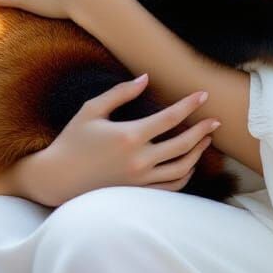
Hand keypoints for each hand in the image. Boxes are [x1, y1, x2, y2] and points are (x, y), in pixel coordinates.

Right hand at [16, 74, 221, 206]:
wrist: (56, 179)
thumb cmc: (72, 140)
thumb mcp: (92, 110)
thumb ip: (121, 92)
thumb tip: (146, 78)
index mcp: (129, 135)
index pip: (170, 118)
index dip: (190, 104)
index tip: (203, 94)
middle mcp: (138, 160)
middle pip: (183, 144)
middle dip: (203, 130)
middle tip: (216, 120)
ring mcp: (139, 180)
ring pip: (181, 168)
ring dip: (198, 153)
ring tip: (206, 140)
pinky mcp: (137, 194)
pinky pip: (170, 187)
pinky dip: (184, 175)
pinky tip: (189, 163)